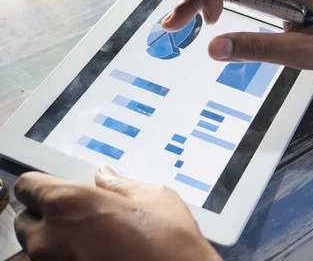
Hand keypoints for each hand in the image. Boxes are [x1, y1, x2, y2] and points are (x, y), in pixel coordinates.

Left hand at [13, 168, 220, 260]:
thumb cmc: (169, 241)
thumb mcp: (152, 197)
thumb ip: (120, 184)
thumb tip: (106, 177)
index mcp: (69, 203)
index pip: (28, 186)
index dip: (41, 185)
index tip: (53, 187)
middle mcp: (51, 237)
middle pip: (26, 220)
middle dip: (46, 215)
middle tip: (77, 215)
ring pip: (38, 248)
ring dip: (55, 240)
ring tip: (91, 238)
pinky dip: (69, 257)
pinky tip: (96, 254)